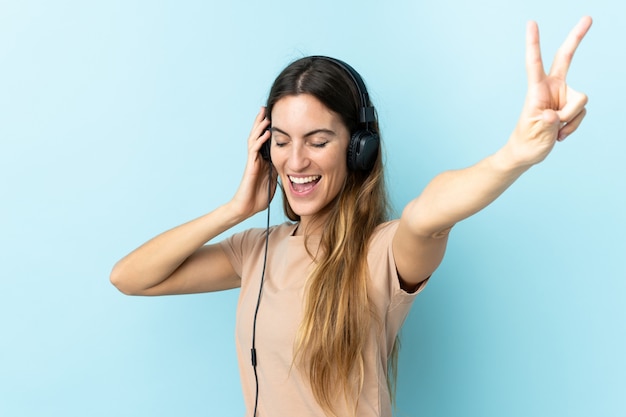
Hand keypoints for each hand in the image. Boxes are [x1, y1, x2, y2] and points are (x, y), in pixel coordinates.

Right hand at [230, 107, 276, 217]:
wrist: (246, 208)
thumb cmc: (259, 196)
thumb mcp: (274, 180)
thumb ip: (279, 170)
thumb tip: (290, 163)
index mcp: (263, 161)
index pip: (265, 140)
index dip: (268, 128)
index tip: (274, 117)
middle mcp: (256, 158)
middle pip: (258, 136)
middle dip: (261, 122)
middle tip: (265, 108)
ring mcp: (252, 161)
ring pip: (254, 139)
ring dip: (260, 127)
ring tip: (265, 115)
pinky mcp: (250, 167)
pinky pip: (254, 150)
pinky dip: (260, 140)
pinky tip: (266, 133)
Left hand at [508, 16, 591, 166]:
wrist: (528, 152)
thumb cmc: (527, 141)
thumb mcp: (535, 132)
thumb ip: (547, 122)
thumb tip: (554, 116)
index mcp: (536, 89)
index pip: (534, 63)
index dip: (533, 43)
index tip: (531, 23)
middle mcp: (551, 87)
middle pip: (566, 58)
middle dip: (576, 38)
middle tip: (588, 17)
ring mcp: (562, 95)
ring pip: (581, 101)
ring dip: (571, 120)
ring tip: (555, 130)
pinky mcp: (570, 105)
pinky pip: (582, 113)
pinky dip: (573, 126)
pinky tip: (560, 133)